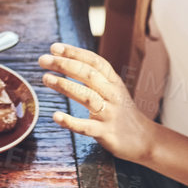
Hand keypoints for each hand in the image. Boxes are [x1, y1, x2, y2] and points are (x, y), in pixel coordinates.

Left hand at [39, 43, 154, 162]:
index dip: (74, 52)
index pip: (94, 61)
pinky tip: (56, 116)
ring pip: (87, 96)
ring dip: (65, 86)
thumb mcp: (113, 89)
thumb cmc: (122, 112)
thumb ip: (95, 76)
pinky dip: (70, 122)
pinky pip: (86, 127)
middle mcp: (112, 94)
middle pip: (88, 74)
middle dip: (65, 65)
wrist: (145, 139)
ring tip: (46, 78)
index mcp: (113, 81)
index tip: (54, 47)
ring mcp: (110, 113)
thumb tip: (66, 59)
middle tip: (43, 60)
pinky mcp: (106, 133)